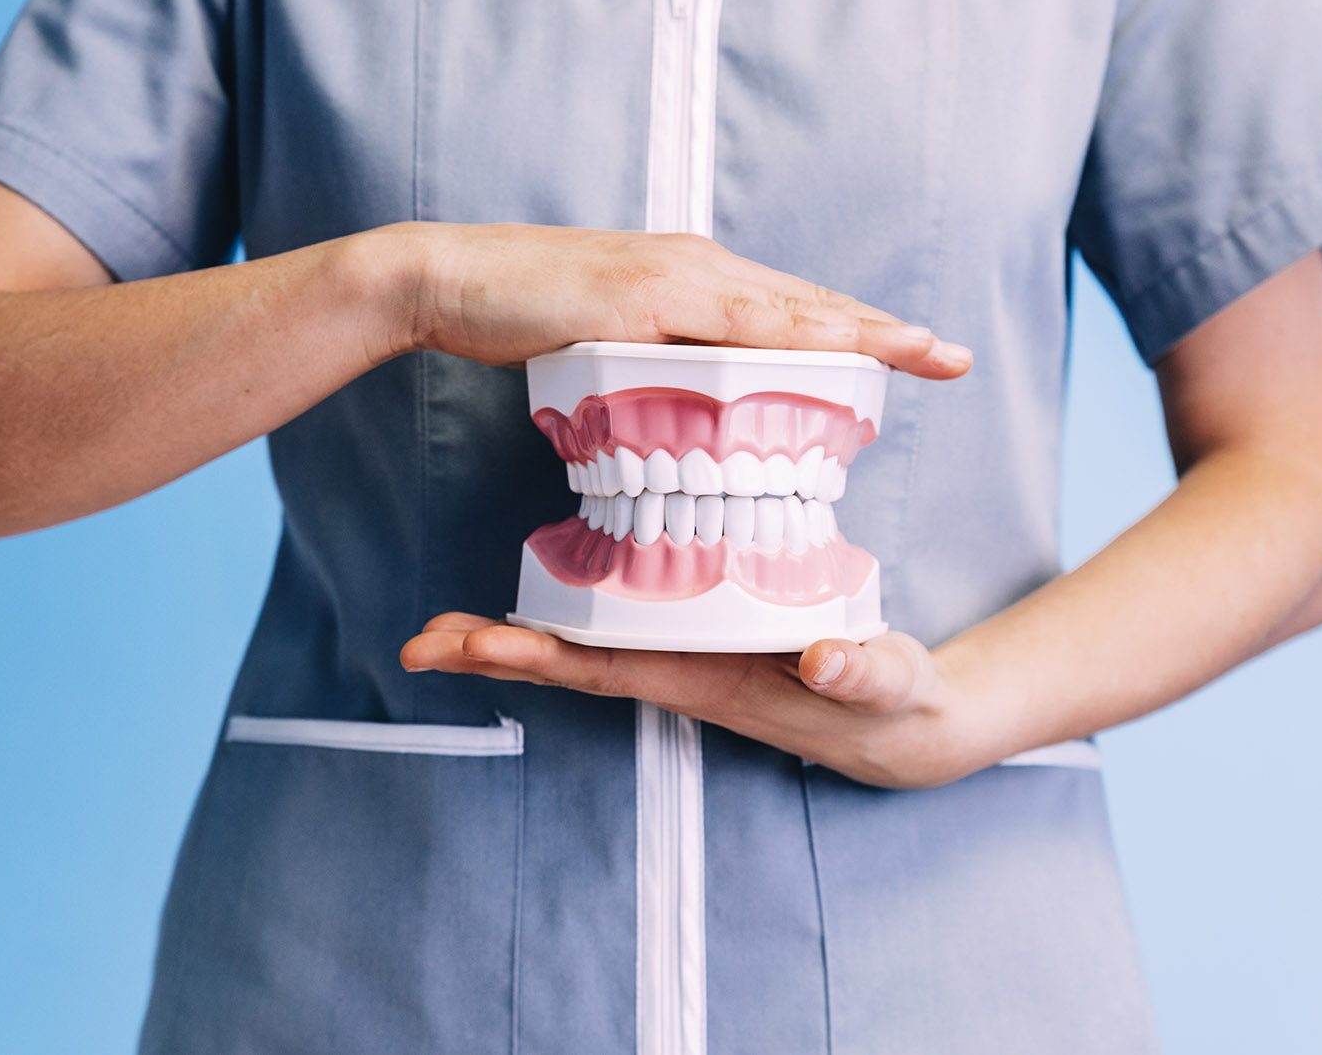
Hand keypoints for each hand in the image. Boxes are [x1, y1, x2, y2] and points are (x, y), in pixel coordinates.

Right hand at [365, 221, 973, 377]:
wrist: (446, 275)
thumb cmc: (519, 310)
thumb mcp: (601, 337)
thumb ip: (649, 361)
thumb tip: (684, 403)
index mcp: (691, 277)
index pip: (789, 308)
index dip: (856, 329)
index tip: (917, 352)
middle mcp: (695, 268)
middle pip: (807, 304)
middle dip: (882, 331)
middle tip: (952, 356)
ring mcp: (670, 281)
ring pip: (783, 311)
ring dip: (856, 333)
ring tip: (919, 354)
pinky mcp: (638, 300)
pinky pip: (727, 327)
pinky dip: (784, 343)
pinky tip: (825, 359)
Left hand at [400, 613, 995, 788]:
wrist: (904, 726)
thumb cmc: (894, 704)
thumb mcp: (889, 686)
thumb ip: (862, 672)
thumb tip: (824, 659)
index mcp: (710, 679)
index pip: (607, 669)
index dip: (539, 657)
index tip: (474, 645)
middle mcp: (682, 672)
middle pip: (570, 665)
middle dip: (493, 654)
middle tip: (417, 642)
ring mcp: (686, 658)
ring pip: (582, 650)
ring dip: (513, 639)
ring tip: (443, 628)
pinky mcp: (699, 640)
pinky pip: (615, 629)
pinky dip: (564, 616)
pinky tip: (536, 595)